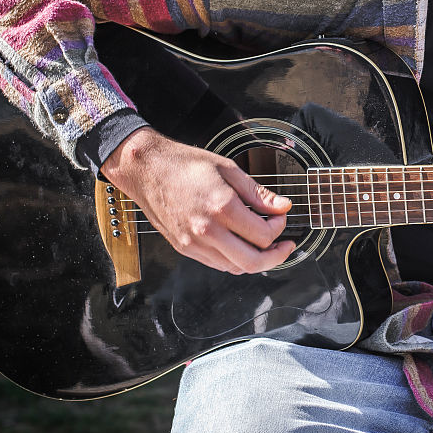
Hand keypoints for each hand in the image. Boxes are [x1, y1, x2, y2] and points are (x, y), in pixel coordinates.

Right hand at [100, 127, 295, 273]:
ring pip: (235, 267)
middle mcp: (207, 231)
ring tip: (264, 244)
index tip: (280, 217)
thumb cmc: (185, 165)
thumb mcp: (228, 169)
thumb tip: (283, 206)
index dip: (279, 228)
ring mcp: (194, 243)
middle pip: (252, 262)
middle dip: (276, 256)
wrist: (146, 170)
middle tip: (285, 245)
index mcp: (222, 208)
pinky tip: (241, 244)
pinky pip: (217, 264)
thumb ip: (258, 193)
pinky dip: (235, 259)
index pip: (263, 235)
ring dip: (255, 259)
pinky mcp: (184, 249)